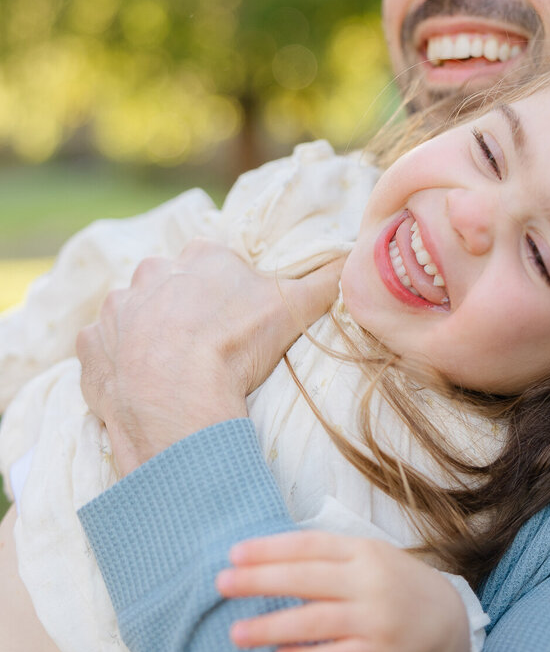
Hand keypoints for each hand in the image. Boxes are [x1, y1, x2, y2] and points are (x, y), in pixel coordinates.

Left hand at [77, 241, 342, 475]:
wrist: (177, 396)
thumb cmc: (238, 346)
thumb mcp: (297, 307)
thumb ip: (327, 278)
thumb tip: (357, 255)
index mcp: (203, 256)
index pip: (217, 265)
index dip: (230, 295)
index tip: (239, 324)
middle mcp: (153, 272)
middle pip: (173, 285)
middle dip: (186, 310)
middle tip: (208, 348)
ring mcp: (117, 309)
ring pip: (134, 315)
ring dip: (148, 335)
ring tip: (173, 371)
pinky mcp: (91, 345)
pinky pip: (103, 348)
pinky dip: (118, 363)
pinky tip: (140, 385)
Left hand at [216, 530, 470, 651]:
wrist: (445, 621)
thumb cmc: (390, 583)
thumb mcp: (367, 556)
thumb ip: (326, 554)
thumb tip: (265, 554)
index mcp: (362, 550)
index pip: (308, 545)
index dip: (269, 548)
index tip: (233, 554)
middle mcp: (369, 581)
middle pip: (306, 578)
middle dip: (260, 581)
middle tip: (221, 584)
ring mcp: (375, 619)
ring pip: (315, 621)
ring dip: (272, 626)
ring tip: (236, 633)